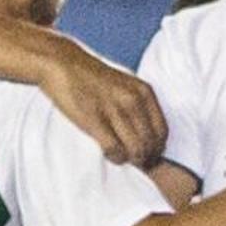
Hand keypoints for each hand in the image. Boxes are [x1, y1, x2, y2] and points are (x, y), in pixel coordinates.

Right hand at [43, 43, 170, 169]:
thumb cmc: (95, 79)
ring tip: (120, 155)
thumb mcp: (127, 86)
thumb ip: (141, 107)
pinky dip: (114, 157)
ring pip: (135, 150)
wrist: (63, 63)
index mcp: (144, 92)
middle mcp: (133, 100)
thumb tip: (152, 139)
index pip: (162, 132)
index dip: (157, 150)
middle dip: (144, 159)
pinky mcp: (94, 119)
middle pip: (150, 144)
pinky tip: (108, 152)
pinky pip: (114, 150)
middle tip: (134, 162)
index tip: (148, 156)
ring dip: (129, 159)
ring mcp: (114, 109)